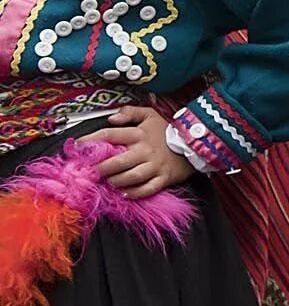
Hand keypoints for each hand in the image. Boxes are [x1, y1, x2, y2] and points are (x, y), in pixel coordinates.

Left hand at [79, 106, 194, 198]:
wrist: (192, 144)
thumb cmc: (166, 132)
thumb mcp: (150, 115)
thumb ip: (129, 112)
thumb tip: (111, 118)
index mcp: (139, 134)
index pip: (110, 136)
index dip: (91, 141)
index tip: (78, 147)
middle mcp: (145, 150)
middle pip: (118, 162)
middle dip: (102, 168)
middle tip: (94, 171)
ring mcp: (154, 166)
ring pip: (130, 177)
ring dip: (116, 181)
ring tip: (110, 181)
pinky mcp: (163, 178)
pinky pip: (146, 189)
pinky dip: (134, 193)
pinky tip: (125, 193)